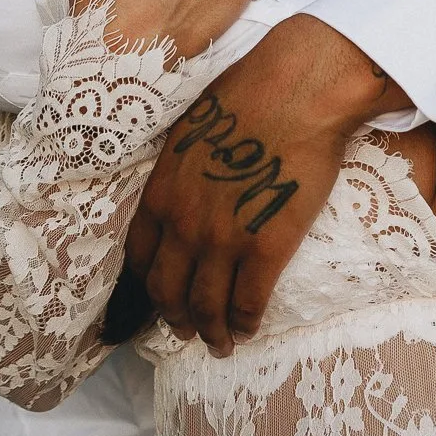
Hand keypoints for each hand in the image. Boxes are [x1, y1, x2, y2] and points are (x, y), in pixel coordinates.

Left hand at [126, 17, 396, 355]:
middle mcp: (183, 224)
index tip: (155, 297)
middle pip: (168, 290)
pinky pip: (249, 302)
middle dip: (174, 318)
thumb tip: (188, 181)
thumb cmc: (249, 94)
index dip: (145, 286)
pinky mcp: (266, 248)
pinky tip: (250, 329)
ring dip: (211, 332)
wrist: (296, 91)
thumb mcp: (192, 129)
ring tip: (220, 344)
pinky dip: (246, 322)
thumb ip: (182, 167)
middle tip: (185, 331)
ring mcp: (223, 240)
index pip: (138, 257)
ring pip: (206, 307)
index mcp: (161, 192)